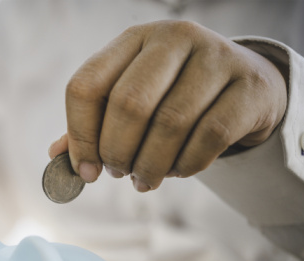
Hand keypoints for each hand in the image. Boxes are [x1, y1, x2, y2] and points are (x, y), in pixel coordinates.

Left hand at [48, 20, 287, 191]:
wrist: (246, 86)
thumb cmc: (173, 97)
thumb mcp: (131, 100)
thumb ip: (94, 124)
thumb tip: (55, 156)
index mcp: (133, 40)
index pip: (86, 85)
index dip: (80, 135)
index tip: (86, 170)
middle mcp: (174, 38)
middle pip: (128, 104)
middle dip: (117, 151)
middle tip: (119, 172)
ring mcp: (216, 57)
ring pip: (170, 123)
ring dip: (150, 165)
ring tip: (144, 178)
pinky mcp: (249, 87)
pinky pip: (210, 137)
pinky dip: (186, 165)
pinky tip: (177, 171)